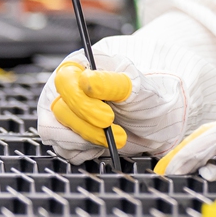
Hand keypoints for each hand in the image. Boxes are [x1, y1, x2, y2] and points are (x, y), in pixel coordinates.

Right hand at [38, 36, 215, 163]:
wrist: (159, 117)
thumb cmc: (150, 94)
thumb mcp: (138, 86)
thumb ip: (112, 83)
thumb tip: (86, 81)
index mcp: (80, 66)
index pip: (64, 81)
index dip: (82, 103)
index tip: (108, 118)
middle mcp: (67, 88)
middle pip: (57, 111)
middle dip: (89, 127)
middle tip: (120, 134)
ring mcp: (65, 112)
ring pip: (56, 133)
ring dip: (88, 141)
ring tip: (119, 137)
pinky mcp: (68, 134)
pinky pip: (64, 149)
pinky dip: (86, 151)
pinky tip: (107, 142)